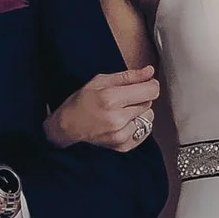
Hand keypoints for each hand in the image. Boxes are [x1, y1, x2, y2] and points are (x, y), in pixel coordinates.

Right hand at [46, 66, 161, 151]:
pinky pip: (145, 132)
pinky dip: (138, 125)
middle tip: (124, 98)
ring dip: (140, 113)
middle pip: (149, 103)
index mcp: (110, 98)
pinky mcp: (123, 146)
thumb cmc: (83, 100)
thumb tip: (150, 71)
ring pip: (149, 118)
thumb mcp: (101, 81)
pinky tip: (123, 123)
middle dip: (141, 98)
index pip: (150, 91)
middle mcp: (117, 119)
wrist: (68, 126)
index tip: (145, 83)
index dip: (150, 85)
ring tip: (123, 111)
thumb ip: (129, 76)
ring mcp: (120, 135)